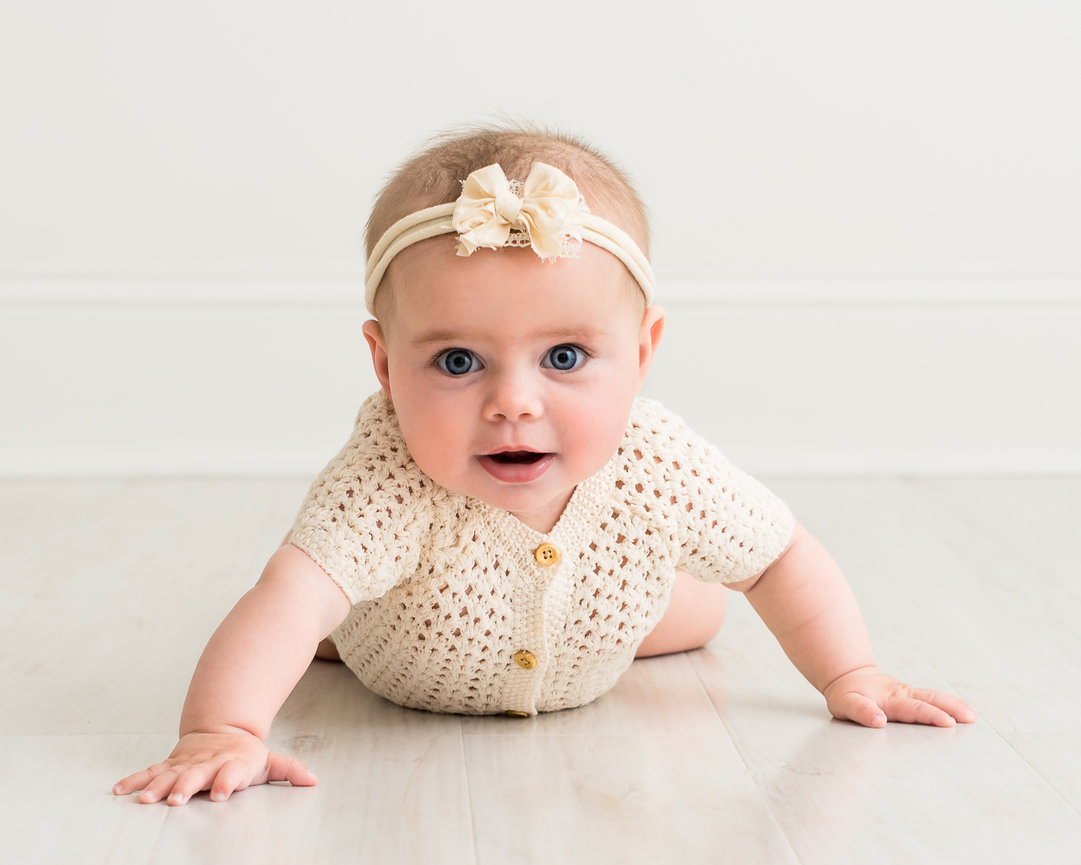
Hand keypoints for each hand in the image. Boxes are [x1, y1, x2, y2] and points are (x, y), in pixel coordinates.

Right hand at [113, 729, 316, 804]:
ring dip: (155, 787)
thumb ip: (288, 770)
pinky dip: (133, 781)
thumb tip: (313, 780)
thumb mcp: (268, 761)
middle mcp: (207, 764)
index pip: (231, 774)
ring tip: (144, 800)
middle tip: (175, 799)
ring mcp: (185, 765)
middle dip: (185, 786)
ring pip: (168, 775)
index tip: (221, 794)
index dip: (227, 782)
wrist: (220, 730)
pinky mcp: (169, 765)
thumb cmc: (245, 755)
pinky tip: (119, 791)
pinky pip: (148, 773)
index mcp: (232, 764)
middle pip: (195, 776)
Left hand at [823, 667, 976, 727]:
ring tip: (973, 716)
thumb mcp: (845, 704)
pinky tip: (964, 712)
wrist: (849, 677)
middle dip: (950, 708)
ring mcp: (908, 693)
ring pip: (934, 697)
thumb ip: (861, 711)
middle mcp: (902, 694)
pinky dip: (950, 704)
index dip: (930, 715)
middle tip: (970, 718)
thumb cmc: (846, 695)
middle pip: (930, 699)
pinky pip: (932, 698)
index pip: (913, 709)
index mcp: (889, 699)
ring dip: (954, 705)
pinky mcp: (912, 695)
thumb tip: (878, 720)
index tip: (947, 722)